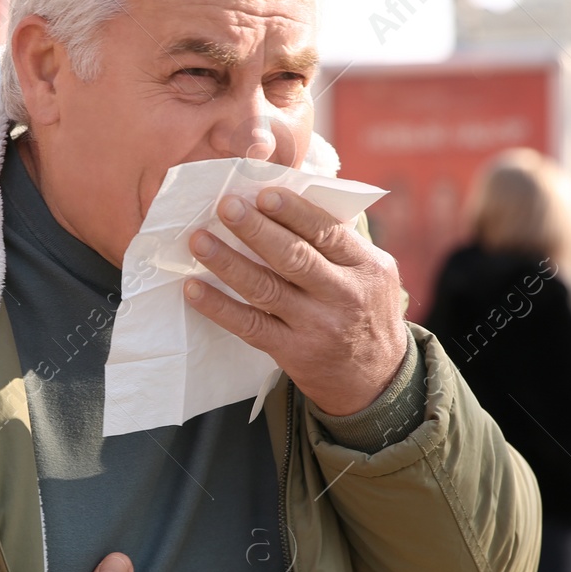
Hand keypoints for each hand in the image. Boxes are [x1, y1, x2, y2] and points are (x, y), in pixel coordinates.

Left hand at [183, 188, 406, 415]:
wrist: (376, 378)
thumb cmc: (365, 310)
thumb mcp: (371, 272)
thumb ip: (340, 241)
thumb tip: (294, 195)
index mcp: (366, 267)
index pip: (327, 232)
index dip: (293, 211)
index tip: (263, 192)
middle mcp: (344, 295)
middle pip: (294, 258)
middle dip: (256, 230)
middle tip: (225, 206)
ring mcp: (317, 326)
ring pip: (266, 289)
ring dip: (228, 263)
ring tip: (199, 240)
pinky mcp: (293, 352)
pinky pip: (250, 326)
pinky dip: (219, 307)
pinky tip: (194, 289)